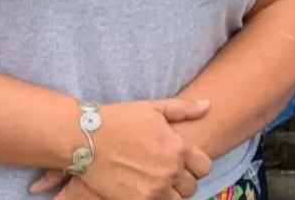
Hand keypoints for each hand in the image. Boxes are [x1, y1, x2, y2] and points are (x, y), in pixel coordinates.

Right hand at [30, 98, 212, 199]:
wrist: (86, 139)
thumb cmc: (121, 120)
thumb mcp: (154, 108)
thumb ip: (184, 109)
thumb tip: (208, 104)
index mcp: (178, 148)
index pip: (204, 167)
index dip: (197, 165)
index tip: (186, 162)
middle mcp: (170, 171)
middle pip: (190, 187)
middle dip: (183, 180)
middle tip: (168, 173)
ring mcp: (153, 190)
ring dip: (169, 193)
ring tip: (155, 182)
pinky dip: (153, 199)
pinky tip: (142, 188)